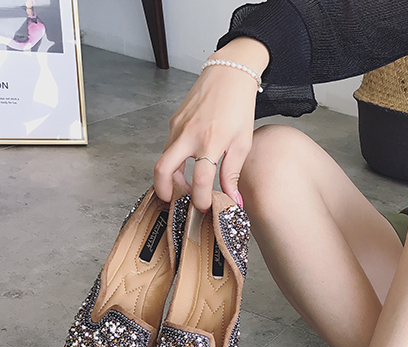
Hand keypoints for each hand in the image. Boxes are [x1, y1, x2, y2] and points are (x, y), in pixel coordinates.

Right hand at [153, 38, 269, 210]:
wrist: (229, 74)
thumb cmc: (239, 107)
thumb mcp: (242, 144)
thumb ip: (232, 174)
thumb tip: (234, 201)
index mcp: (210, 141)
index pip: (199, 180)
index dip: (201, 199)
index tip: (205, 208)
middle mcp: (189, 134)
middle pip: (163, 169)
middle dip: (165, 191)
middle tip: (177, 203)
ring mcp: (177, 126)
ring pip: (164, 159)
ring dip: (172, 177)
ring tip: (187, 187)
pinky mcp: (174, 121)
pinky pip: (169, 146)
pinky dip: (174, 161)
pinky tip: (187, 166)